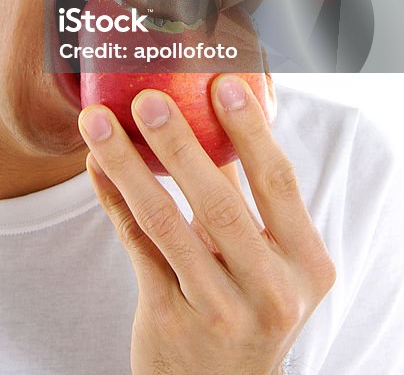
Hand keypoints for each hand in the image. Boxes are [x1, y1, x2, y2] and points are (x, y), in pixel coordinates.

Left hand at [78, 75, 335, 374]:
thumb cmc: (247, 301)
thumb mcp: (267, 258)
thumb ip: (245, 192)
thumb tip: (215, 107)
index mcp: (307, 264)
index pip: (279, 185)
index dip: (252, 131)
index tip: (223, 81)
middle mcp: (272, 293)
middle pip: (220, 205)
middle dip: (180, 145)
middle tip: (148, 97)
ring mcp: (220, 312)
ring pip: (166, 223)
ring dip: (128, 165)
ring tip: (98, 122)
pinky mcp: (170, 321)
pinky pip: (136, 246)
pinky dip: (114, 198)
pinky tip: (96, 164)